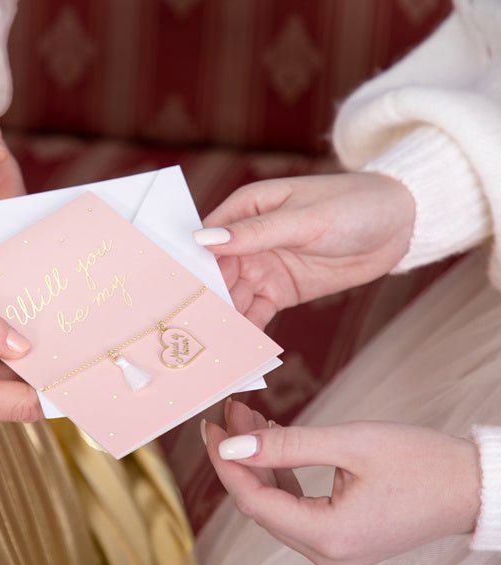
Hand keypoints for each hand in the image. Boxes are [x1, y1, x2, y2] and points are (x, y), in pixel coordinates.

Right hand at [195, 173, 414, 327]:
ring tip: (204, 345)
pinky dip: (246, 331)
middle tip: (185, 329)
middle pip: (214, 274)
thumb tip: (204, 240)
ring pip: (232, 297)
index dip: (189, 266)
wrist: (401, 224)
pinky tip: (235, 349)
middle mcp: (247, 239)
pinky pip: (255, 313)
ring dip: (221, 320)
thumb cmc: (354, 205)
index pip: (206, 240)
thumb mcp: (305, 219)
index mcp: (246, 209)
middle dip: (202, 300)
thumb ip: (255, 234)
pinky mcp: (280, 291)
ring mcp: (263, 267)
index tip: (173, 294)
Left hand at [202, 401, 480, 564]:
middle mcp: (326, 553)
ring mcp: (334, 550)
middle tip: (230, 413)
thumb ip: (286, 446)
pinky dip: (282, 474)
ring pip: (277, 504)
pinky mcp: (341, 538)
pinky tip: (275, 441)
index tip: (211, 428)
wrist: (471, 487)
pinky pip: (297, 507)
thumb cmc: (421, 463)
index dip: (225, 462)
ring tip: (249, 417)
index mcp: (328, 536)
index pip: (253, 501)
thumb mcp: (349, 443)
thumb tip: (234, 446)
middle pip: (261, 503)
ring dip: (260, 461)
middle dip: (241, 456)